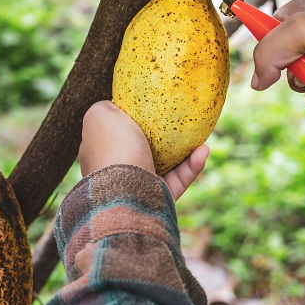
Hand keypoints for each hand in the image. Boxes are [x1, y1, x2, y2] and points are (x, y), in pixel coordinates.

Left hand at [79, 101, 208, 200]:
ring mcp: (138, 187)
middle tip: (180, 125)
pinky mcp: (159, 198)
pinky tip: (205, 150)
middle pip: (142, 151)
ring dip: (186, 152)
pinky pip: (179, 180)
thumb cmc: (114, 147)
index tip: (150, 112)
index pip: (113, 137)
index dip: (129, 123)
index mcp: (100, 154)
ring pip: (167, 167)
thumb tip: (115, 106)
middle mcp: (118, 172)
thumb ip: (105, 107)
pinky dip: (193, 166)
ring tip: (200, 138)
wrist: (126, 190)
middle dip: (163, 140)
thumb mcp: (99, 115)